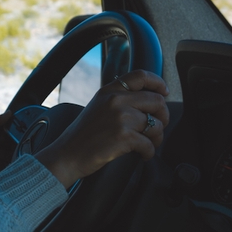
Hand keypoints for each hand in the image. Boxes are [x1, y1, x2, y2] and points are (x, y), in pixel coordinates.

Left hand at [0, 110, 13, 177]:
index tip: (13, 137)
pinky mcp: (0, 170)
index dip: (14, 136)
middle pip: (13, 147)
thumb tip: (9, 112)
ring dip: (3, 157)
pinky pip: (8, 167)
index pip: (11, 135)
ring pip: (11, 157)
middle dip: (8, 149)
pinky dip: (1, 165)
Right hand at [35, 70, 168, 188]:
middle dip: (163, 117)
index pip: (140, 76)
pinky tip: (142, 155)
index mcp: (109, 91)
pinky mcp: (124, 136)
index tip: (164, 92)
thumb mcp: (99, 106)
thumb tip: (150, 100)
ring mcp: (120, 118)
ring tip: (148, 144)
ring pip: (157, 124)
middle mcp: (116, 100)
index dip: (158, 83)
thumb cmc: (84, 135)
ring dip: (157, 138)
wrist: (67, 154)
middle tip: (156, 128)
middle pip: (157, 101)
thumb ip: (120, 99)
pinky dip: (149, 153)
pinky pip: (150, 144)